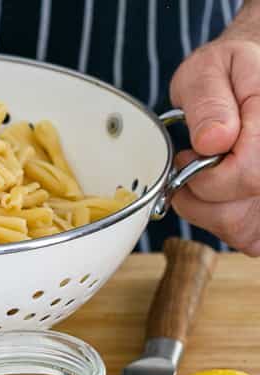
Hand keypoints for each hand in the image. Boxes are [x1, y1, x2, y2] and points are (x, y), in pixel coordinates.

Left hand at [170, 8, 259, 254]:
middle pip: (242, 214)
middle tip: (195, 163)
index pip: (248, 175)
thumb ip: (208, 101)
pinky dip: (224, 220)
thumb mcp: (209, 69)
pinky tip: (222, 191)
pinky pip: (248, 238)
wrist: (250, 78)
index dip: (207, 176)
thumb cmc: (230, 72)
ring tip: (210, 173)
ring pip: (243, 232)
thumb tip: (213, 139)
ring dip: (211, 211)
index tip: (192, 155)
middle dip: (203, 196)